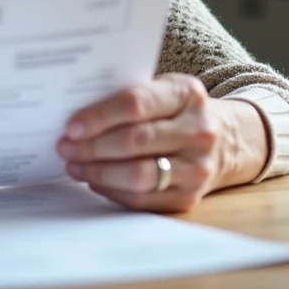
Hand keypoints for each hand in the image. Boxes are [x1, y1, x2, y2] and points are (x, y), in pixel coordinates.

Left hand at [56, 74, 266, 212]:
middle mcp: (199, 131)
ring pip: (138, 175)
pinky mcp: (189, 197)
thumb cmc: (177, 111)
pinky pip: (141, 199)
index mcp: (187, 93)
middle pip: (134, 141)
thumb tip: (74, 114)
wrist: (224, 140)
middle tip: (64, 147)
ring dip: (98, 172)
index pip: (136, 104)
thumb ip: (129, 96)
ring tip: (74, 164)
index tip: (71, 126)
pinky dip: (111, 190)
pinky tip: (94, 179)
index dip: (99, 116)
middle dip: (92, 147)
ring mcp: (197, 167)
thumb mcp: (163, 89)